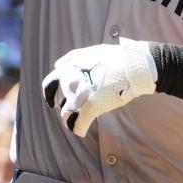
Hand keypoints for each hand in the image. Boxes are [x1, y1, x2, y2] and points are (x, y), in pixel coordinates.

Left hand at [42, 38, 157, 136]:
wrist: (134, 65)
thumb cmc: (115, 58)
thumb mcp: (89, 52)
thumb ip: (72, 59)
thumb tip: (58, 65)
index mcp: (68, 68)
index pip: (48, 85)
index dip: (49, 95)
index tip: (54, 102)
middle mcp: (70, 82)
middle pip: (58, 102)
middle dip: (63, 108)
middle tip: (71, 111)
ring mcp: (80, 95)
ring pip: (66, 116)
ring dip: (71, 120)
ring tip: (78, 121)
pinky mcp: (91, 107)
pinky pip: (78, 125)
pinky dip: (78, 129)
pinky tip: (81, 131)